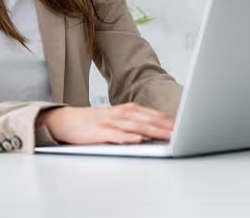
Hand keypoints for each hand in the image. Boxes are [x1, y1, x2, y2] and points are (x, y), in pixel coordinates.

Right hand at [37, 102, 174, 144]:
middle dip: (165, 126)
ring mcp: (109, 122)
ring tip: (166, 136)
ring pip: (134, 126)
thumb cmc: (92, 122)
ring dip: (151, 131)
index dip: (167, 120)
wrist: (66, 120)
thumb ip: (134, 123)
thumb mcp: (115, 119)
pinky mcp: (98, 132)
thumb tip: (155, 130)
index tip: (184, 125)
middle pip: (146, 119)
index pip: (151, 114)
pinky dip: (127, 137)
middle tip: (181, 131)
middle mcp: (120, 114)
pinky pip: (115, 135)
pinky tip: (137, 140)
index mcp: (125, 110)